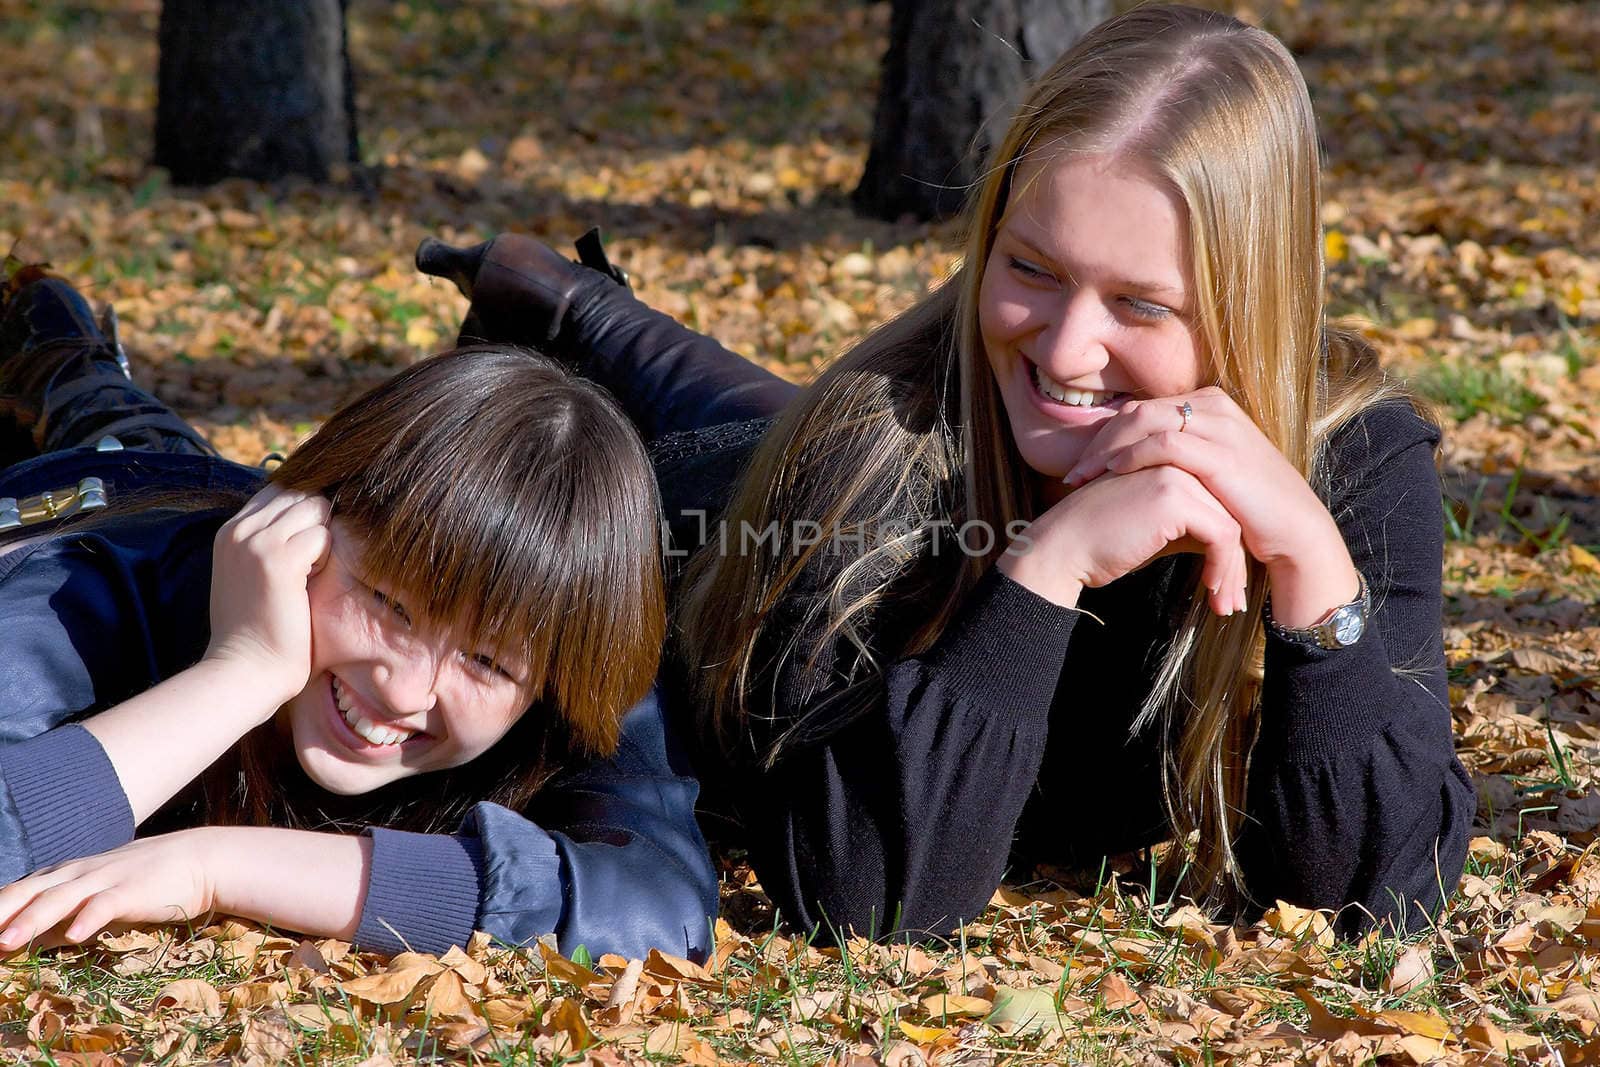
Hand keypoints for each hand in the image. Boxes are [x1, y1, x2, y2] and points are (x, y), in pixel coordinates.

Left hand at [0, 831, 217, 952]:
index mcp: (66, 875)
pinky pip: (106, 904)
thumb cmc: (145, 883)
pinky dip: (88, 918)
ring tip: (5, 942)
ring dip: (31, 920)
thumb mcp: (95, 899)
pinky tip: (76, 936)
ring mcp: (105, 879)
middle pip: (29, 892)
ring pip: (60, 899)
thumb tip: (29, 940)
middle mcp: (78, 874)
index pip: (18, 892)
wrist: (198, 860)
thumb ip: (63, 917)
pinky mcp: (133, 889)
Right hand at [205, 485, 331, 708]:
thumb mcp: (250, 575)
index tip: (306, 550)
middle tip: (313, 564)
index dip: (302, 513)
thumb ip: (267, 543)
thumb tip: (306, 518)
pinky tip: (312, 584)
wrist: (244, 669)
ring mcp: (257, 542)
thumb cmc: (255, 631)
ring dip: (323, 538)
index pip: (279, 491)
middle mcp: (239, 529)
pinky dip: (327, 557)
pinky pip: (323, 534)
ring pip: (313, 507)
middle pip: (299, 493)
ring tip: (311, 574)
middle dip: (317, 522)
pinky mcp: (279, 559)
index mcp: (230, 531)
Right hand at [1000, 464, 1248, 615]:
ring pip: (1231, 524)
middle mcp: (1175, 458)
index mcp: (1169, 459)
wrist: (1062, 548)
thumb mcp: (1154, 525)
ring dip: (1232, 571)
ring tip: (1226, 605)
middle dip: (1236, 562)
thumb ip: (1189, 522)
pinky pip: (1222, 535)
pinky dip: (1222, 567)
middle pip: (1229, 511)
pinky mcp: (1175, 496)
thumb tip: (1230, 545)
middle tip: (1234, 600)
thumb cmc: (1101, 543)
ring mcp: (1176, 472)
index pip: (1218, 500)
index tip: (1228, 582)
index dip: (1228, 545)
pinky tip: (1210, 591)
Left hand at [1061, 387, 1360, 625]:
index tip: (1080, 465)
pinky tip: (1111, 474)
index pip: (1141, 410)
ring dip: (1106, 450)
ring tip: (1083, 478)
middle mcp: (1213, 406)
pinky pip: (1164, 444)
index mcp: (1208, 405)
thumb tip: (1126, 463)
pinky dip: (1132, 456)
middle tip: (1073, 473)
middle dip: (1098, 441)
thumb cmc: (1246, 507)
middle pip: (1136, 411)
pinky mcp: (1222, 452)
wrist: (1293, 530)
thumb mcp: (1206, 472)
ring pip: (1144, 421)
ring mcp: (1219, 425)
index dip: (1105, 435)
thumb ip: (1174, 458)